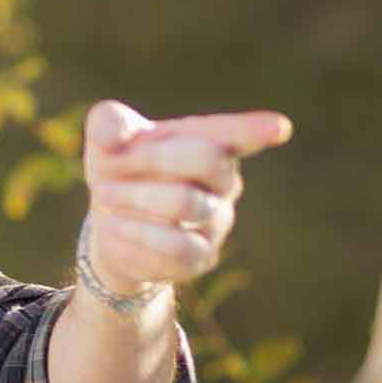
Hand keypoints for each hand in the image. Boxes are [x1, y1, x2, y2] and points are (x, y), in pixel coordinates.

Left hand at [80, 100, 291, 294]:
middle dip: (153, 157)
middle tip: (109, 165)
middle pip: (207, 158)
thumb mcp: (108, 138)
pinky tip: (113, 228)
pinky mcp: (201, 259)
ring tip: (102, 196)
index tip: (278, 128)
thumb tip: (115, 138)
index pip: (235, 134)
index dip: (255, 130)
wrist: (110, 223)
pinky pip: (175, 248)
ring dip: (135, 198)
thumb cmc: (121, 168)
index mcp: (208, 142)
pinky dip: (135, 235)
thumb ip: (109, 124)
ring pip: (186, 203)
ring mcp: (217, 222)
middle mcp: (223, 181)